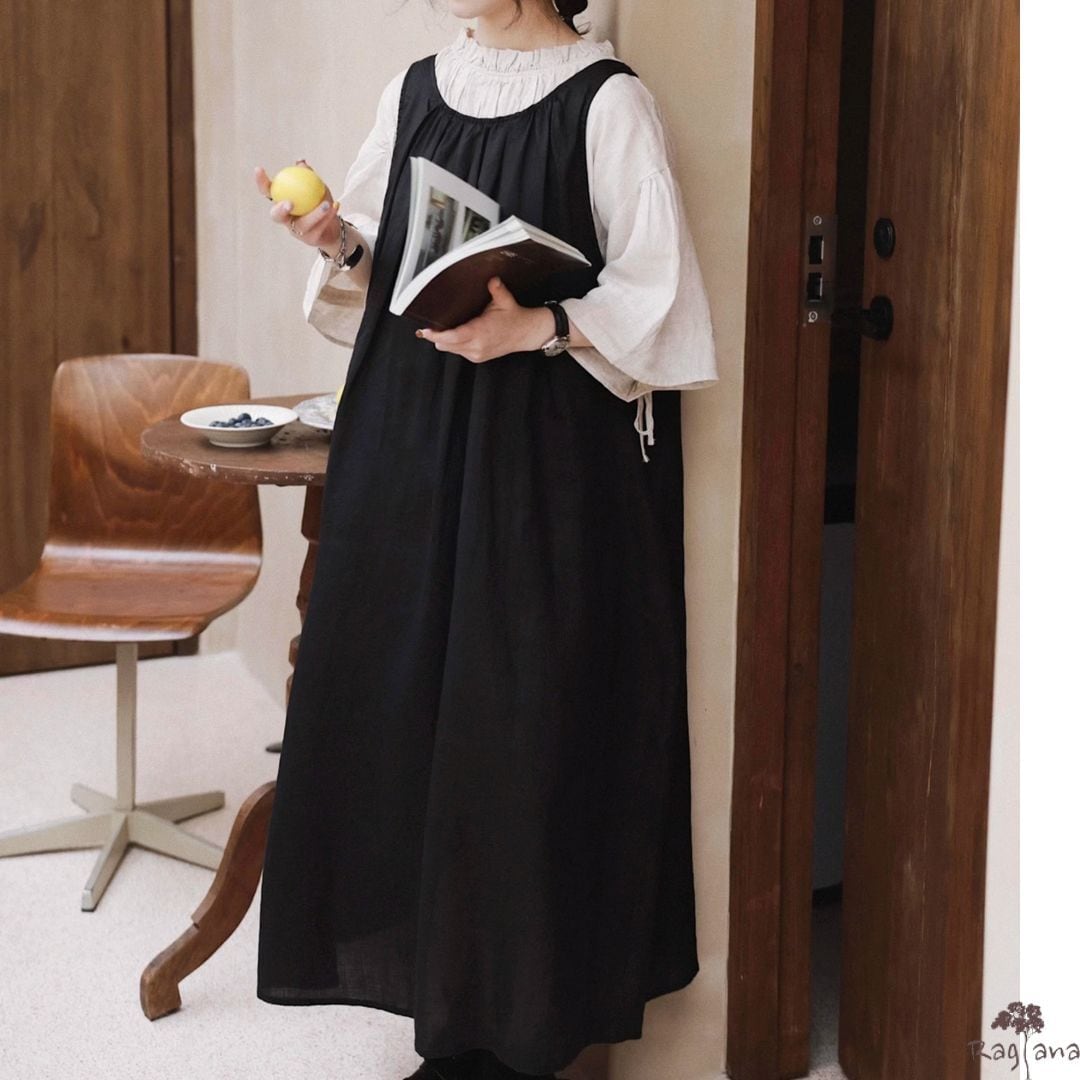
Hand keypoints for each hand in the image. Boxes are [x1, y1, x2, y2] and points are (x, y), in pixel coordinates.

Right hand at [254, 158, 339, 250]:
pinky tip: (335, 205)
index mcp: (282, 203)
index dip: (261, 183)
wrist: (334, 227)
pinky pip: (319, 228)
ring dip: (315, 214)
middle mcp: (286, 219)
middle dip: (280, 210)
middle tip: (290, 203)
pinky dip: (329, 216)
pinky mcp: (310, 240)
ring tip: (326, 204)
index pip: (268, 193)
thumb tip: (301, 162)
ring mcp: (297, 232)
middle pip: (276, 216)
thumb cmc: (320, 203)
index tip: (259, 169)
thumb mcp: (316, 187)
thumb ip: (308, 176)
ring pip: (302, 224)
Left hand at [416, 278, 555, 362]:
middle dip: (437, 336)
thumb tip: (492, 279)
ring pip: (450, 349)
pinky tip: (453, 334)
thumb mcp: (506, 301)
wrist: (526, 334)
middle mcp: (477, 346)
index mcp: (481, 332)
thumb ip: (497, 289)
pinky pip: (458, 351)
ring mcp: (476, 354)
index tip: (426, 329)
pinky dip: (453, 344)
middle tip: (428, 326)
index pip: (453, 337)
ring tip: (439, 329)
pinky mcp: (477, 357)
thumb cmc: (515, 318)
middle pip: (447, 345)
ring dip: (444, 340)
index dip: (437, 334)